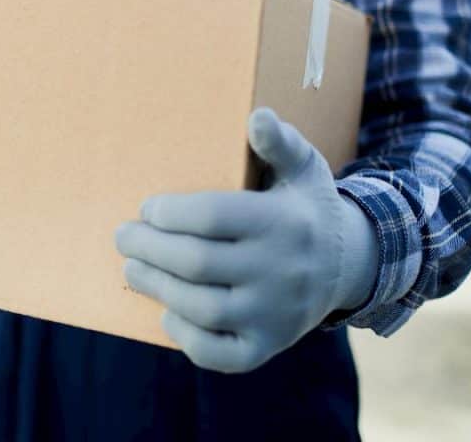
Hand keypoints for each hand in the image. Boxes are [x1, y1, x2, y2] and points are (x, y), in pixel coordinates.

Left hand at [115, 107, 378, 372]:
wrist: (347, 266)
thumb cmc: (304, 208)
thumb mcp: (302, 169)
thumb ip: (279, 143)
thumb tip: (256, 117)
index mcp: (283, 223)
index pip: (213, 217)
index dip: (170, 213)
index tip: (148, 208)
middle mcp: (281, 272)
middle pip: (197, 263)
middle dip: (149, 248)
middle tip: (123, 236)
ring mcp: (275, 315)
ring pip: (203, 308)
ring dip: (157, 288)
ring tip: (133, 268)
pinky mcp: (268, 347)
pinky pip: (220, 355)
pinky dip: (187, 337)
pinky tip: (168, 313)